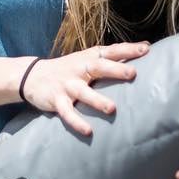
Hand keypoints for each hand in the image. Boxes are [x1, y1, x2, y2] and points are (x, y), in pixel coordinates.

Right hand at [22, 43, 149, 135]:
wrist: (32, 76)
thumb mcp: (87, 58)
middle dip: (115, 70)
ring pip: (83, 92)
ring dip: (97, 100)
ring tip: (112, 109)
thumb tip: (146, 47)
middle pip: (97, 67)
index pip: (110, 51)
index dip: (127, 50)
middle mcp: (78, 68)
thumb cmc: (69, 68)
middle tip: (133, 74)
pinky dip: (77, 121)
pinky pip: (67, 112)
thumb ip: (113, 55)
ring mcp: (67, 85)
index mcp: (88, 57)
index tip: (145, 50)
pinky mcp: (56, 100)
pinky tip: (88, 131)